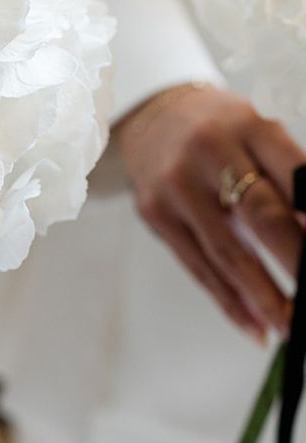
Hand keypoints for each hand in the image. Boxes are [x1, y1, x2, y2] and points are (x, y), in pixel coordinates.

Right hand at [115, 83, 305, 340]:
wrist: (151, 117)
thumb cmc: (218, 129)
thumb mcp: (260, 132)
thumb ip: (289, 177)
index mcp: (249, 127)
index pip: (296, 181)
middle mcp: (209, 155)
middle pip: (263, 219)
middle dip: (297, 266)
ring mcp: (176, 187)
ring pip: (227, 254)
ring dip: (263, 297)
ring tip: (289, 325)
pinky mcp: (154, 214)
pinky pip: (196, 266)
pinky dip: (227, 300)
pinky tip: (251, 323)